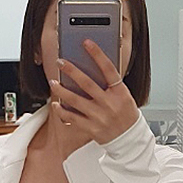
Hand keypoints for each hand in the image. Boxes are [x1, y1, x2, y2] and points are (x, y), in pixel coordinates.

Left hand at [52, 37, 138, 151]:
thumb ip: (111, 84)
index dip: (97, 54)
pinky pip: (72, 118)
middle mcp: (109, 103)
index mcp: (120, 92)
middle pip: (87, 83)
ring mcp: (99, 117)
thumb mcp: (125, 96)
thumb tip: (93, 68)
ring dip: (62, 90)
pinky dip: (62, 111)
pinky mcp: (91, 128)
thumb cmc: (126, 115)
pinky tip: (56, 104)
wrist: (129, 140)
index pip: (108, 69)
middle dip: (71, 70)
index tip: (86, 42)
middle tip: (60, 62)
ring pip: (75, 100)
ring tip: (53, 82)